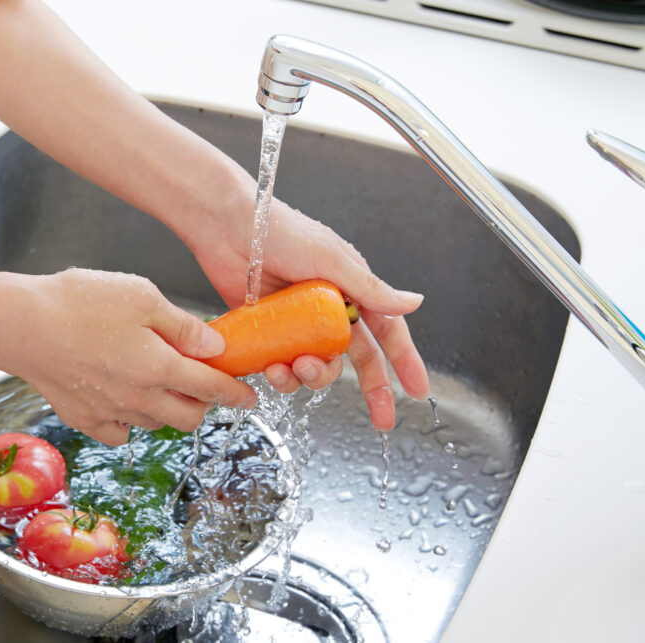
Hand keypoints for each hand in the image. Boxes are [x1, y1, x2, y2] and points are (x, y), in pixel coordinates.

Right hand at [4, 268, 257, 445]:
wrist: (21, 325)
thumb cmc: (79, 302)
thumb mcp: (141, 296)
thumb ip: (182, 325)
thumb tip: (214, 346)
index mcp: (160, 367)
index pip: (211, 388)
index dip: (235, 393)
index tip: (249, 396)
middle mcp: (139, 398)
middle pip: (188, 417)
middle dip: (203, 404)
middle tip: (201, 385)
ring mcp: (109, 412)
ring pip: (155, 424)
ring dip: (167, 409)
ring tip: (160, 384)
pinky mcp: (82, 418)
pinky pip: (119, 432)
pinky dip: (129, 421)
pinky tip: (124, 398)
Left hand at [186, 186, 429, 431]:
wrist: (227, 228)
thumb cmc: (280, 230)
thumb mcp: (330, 259)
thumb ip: (370, 288)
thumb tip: (415, 302)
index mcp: (351, 288)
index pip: (387, 330)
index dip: (404, 361)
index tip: (416, 390)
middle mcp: (328, 308)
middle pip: (358, 358)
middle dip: (372, 389)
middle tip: (380, 417)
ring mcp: (298, 322)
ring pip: (318, 365)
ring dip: (312, 377)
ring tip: (296, 368)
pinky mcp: (269, 331)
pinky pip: (283, 364)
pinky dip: (281, 374)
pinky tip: (271, 368)